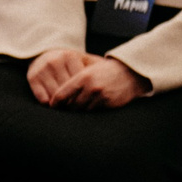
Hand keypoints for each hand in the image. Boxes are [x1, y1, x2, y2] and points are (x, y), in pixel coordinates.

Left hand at [27, 49, 149, 109]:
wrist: (130, 73)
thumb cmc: (104, 71)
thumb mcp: (88, 70)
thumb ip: (74, 80)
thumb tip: (56, 94)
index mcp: (83, 77)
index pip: (62, 93)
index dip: (55, 102)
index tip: (52, 106)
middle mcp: (91, 87)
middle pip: (72, 105)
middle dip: (67, 109)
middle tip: (63, 110)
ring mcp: (101, 96)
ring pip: (83, 110)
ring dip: (79, 111)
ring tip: (76, 110)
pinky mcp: (109, 103)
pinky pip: (95, 112)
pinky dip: (91, 111)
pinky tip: (90, 108)